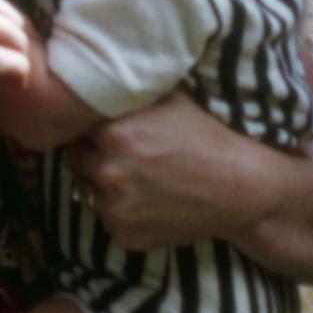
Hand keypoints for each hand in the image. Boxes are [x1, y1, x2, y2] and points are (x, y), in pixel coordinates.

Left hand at [63, 91, 259, 252]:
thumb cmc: (205, 136)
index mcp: (113, 134)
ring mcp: (115, 208)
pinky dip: (121, 210)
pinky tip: (148, 199)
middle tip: (121, 153)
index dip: (89, 128)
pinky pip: (107, 218)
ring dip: (102, 183)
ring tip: (138, 176)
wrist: (238, 186)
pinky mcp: (124, 235)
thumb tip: (92, 78)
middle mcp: (108, 172)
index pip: (74, 128)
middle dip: (91, 154)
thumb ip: (126, 93)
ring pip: (87, 190)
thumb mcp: (168, 99)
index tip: (104, 129)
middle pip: (74, 159)